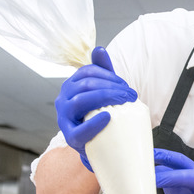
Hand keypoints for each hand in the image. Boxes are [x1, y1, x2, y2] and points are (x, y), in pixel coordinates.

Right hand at [55, 47, 136, 170]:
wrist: (98, 144)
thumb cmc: (99, 114)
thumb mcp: (102, 91)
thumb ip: (102, 71)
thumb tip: (99, 49)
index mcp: (70, 86)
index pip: (87, 72)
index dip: (108, 75)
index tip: (125, 85)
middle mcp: (63, 99)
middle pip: (85, 85)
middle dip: (111, 87)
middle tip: (130, 95)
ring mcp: (64, 118)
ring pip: (80, 101)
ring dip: (105, 98)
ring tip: (123, 102)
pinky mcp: (70, 137)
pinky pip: (79, 130)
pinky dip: (93, 123)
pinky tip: (107, 117)